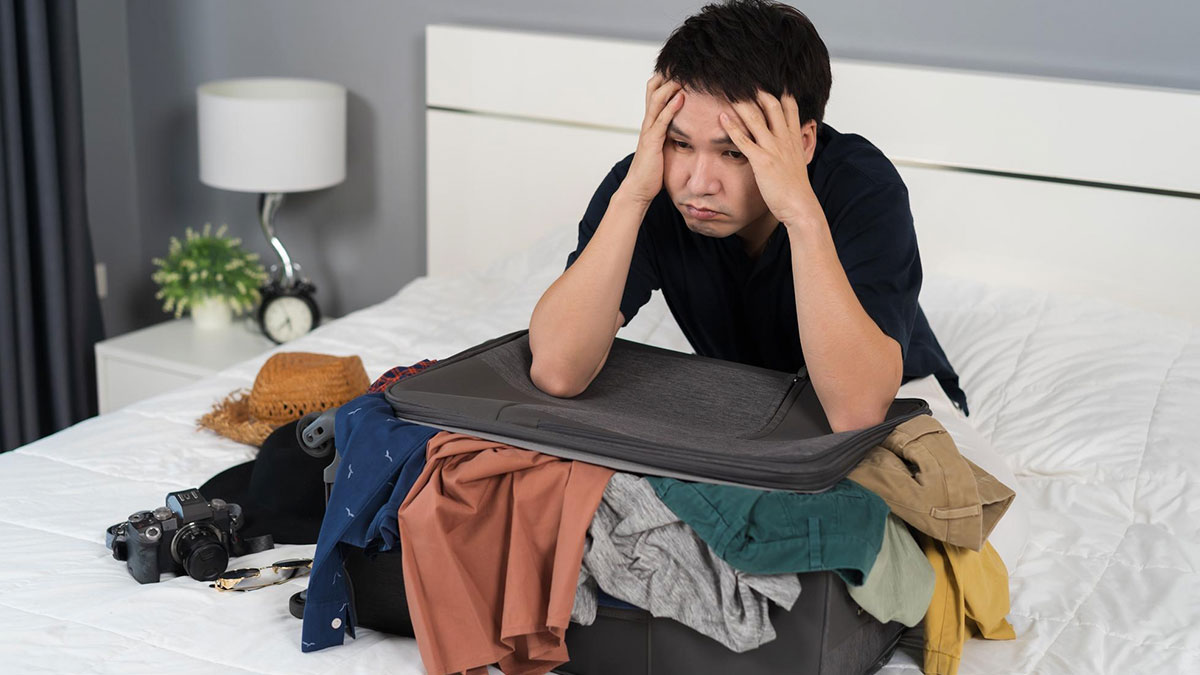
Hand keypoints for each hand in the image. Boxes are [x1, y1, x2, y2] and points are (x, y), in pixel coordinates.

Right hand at [620, 73, 683, 205]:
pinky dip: (671, 107)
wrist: (638, 188)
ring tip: (684, 74)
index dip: (665, 78)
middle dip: (667, 75)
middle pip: (653, 89)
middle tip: (683, 63)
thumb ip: (670, 134)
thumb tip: (684, 128)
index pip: (654, 92)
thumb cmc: (652, 170)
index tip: (682, 67)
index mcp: (651, 122)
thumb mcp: (662, 147)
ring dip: (670, 86)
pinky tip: (682, 97)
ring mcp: (649, 130)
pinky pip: (662, 120)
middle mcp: (648, 122)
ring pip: (656, 100)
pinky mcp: (652, 141)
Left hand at [719, 91, 824, 228]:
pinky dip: (732, 128)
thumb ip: (793, 147)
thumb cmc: (796, 188)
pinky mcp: (762, 161)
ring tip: (729, 91)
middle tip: (743, 80)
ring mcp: (774, 149)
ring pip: (757, 119)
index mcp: (794, 138)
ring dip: (742, 103)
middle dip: (758, 90)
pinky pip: (744, 140)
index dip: (779, 91)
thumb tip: (792, 140)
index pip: (789, 106)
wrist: (800, 205)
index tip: (768, 81)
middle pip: (772, 105)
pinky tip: (722, 118)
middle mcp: (785, 139)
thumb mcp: (798, 161)